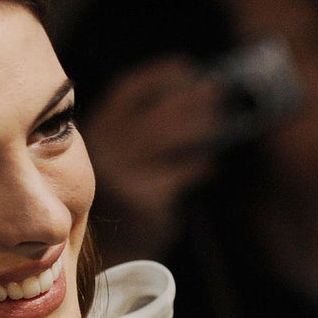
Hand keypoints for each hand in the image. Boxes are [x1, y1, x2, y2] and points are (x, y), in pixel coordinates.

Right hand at [79, 58, 222, 261]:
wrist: (109, 252)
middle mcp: (105, 148)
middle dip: (189, 97)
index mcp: (96, 132)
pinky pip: (181, 173)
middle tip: (216, 87)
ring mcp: (123, 172)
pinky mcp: (143, 197)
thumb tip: (193, 101)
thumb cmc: (122, 198)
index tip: (185, 65)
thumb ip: (140, 133)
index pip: (127, 91)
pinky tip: (211, 164)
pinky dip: (198, 166)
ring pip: (169, 137)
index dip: (157, 75)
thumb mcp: (121, 159)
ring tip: (220, 118)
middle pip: (155, 111)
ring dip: (200, 124)